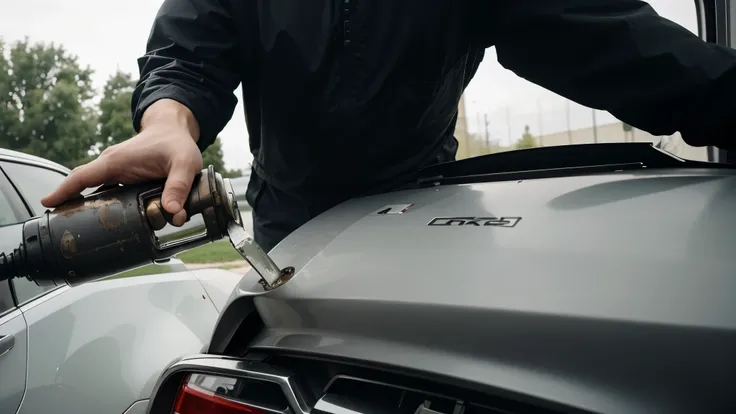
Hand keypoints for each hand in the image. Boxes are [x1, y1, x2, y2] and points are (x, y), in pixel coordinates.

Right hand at [41, 100, 202, 226]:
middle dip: (73, 207)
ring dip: (93, 211)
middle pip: (84, 188)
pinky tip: (113, 225)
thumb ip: (179, 186)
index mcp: (117, 162)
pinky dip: (109, 208)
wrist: (175, 130)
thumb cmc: (177, 143)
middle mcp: (112, 167)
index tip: (47, 203)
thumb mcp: (184, 163)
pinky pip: (111, 194)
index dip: (64, 190)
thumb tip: (172, 212)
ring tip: (86, 232)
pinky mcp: (126, 179)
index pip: (83, 176)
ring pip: (99, 194)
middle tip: (66, 230)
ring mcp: (118, 173)